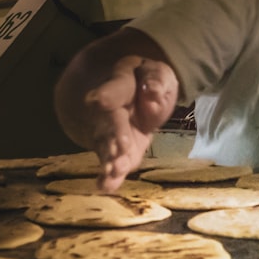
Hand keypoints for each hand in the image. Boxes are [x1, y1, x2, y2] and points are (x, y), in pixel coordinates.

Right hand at [84, 56, 177, 191]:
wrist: (132, 94)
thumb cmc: (147, 80)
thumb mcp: (159, 73)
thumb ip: (157, 81)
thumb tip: (153, 93)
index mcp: (121, 83)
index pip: (114, 88)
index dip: (106, 95)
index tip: (98, 101)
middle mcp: (108, 109)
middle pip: (109, 122)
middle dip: (113, 135)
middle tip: (119, 149)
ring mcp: (109, 132)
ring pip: (106, 145)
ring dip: (110, 159)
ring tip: (114, 171)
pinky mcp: (115, 152)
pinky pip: (110, 163)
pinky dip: (108, 176)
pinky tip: (106, 186)